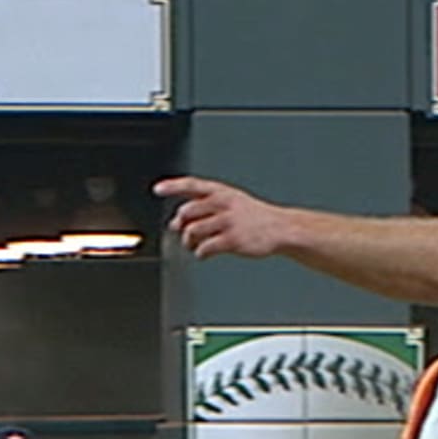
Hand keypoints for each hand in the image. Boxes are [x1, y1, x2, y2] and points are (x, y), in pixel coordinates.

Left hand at [154, 176, 291, 259]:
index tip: (157, 190)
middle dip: (180, 224)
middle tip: (182, 233)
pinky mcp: (233, 240)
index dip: (173, 186)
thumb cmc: (252, 216)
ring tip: (193, 246)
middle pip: (188, 211)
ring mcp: (228, 221)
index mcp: (222, 191)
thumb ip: (204, 207)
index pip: (192, 184)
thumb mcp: (231, 201)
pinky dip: (200, 253)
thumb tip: (176, 223)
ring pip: (193, 231)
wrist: (280, 228)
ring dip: (188, 241)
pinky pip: (205, 247)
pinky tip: (204, 253)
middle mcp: (223, 203)